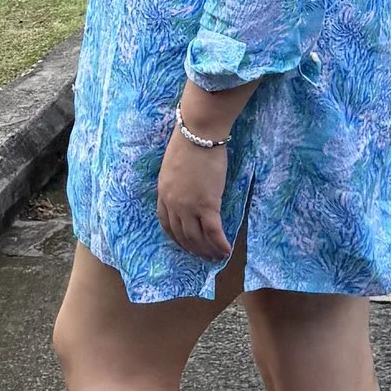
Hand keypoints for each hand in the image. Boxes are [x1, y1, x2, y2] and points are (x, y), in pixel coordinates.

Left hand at [156, 118, 234, 259]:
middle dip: (193, 248)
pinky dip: (220, 244)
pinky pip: (214, 232)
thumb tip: (188, 190)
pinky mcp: (207, 205)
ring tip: (216, 256)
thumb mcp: (173, 166)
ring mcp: (189, 206)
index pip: (166, 223)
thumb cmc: (188, 142)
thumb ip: (176, 182)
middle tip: (203, 256)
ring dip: (207, 250)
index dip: (175, 237)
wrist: (198, 134)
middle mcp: (173, 204)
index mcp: (163, 193)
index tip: (184, 244)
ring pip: (196, 238)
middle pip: (181, 235)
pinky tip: (227, 250)